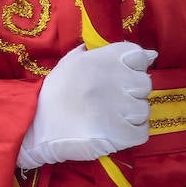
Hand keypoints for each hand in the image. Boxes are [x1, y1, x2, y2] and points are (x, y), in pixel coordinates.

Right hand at [17, 42, 156, 169]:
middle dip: (132, 91)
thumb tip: (147, 53)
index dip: (133, 65)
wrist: (38, 127)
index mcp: (100, 60)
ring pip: (143, 108)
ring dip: (130, 114)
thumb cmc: (55, 94)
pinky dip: (130, 132)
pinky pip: (142, 130)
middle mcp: (113, 80)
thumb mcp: (72, 62)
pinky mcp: (124, 134)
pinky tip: (112, 131)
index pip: (137, 55)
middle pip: (144, 82)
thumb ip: (105, 53)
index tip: (120, 74)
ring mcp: (121, 108)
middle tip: (111, 99)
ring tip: (107, 117)